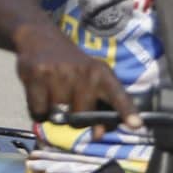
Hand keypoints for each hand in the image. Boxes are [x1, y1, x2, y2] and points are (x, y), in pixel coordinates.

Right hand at [13, 23, 138, 127]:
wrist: (40, 36)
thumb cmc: (71, 66)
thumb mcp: (91, 80)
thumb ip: (100, 107)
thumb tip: (97, 135)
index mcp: (102, 74)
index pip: (117, 95)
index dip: (127, 111)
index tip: (136, 125)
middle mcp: (83, 72)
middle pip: (80, 118)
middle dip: (73, 116)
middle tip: (69, 100)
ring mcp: (58, 72)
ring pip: (57, 116)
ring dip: (53, 112)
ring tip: (52, 93)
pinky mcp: (36, 74)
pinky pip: (38, 111)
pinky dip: (37, 110)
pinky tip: (40, 94)